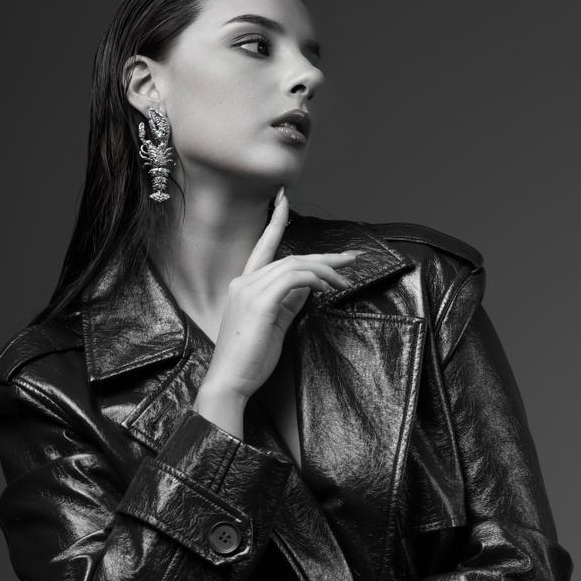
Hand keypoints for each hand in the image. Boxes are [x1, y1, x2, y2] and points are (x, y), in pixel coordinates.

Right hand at [202, 188, 360, 401]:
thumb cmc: (249, 359)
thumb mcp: (274, 325)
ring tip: (345, 282)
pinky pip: (294, 279)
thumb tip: (309, 286)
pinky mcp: (260, 302)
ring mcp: (249, 290)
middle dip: (324, 256)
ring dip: (325, 270)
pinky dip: (315, 279)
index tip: (285, 199)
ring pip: (295, 264)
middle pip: (290, 256)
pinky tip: (328, 288)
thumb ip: (288, 302)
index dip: (275, 221)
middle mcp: (243, 282)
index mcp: (243, 285)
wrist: (229, 381)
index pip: (263, 246)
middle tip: (351, 257)